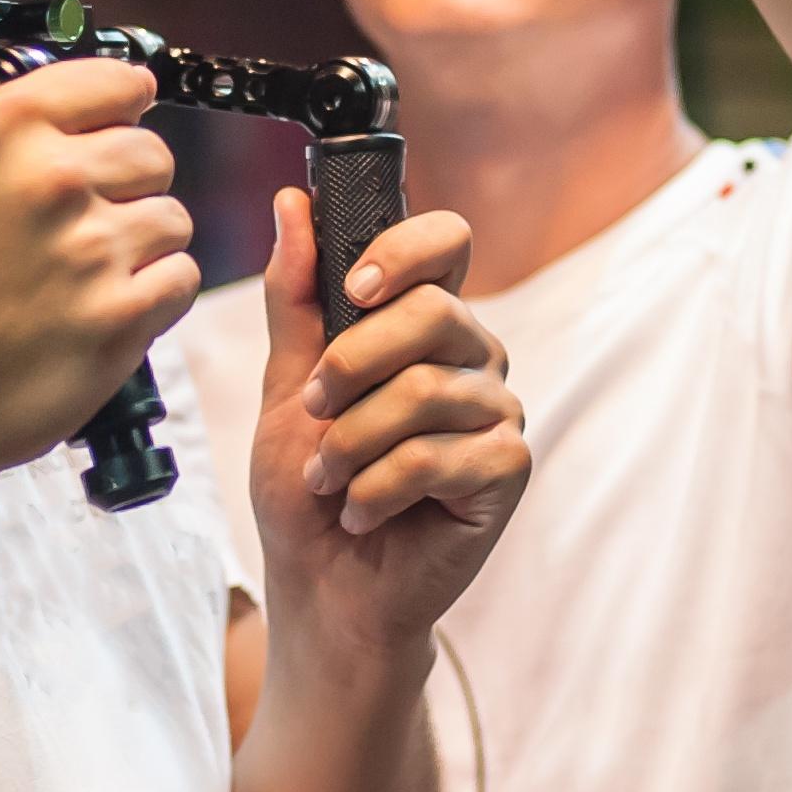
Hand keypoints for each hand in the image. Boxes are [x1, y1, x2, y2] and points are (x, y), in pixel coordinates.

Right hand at [0, 58, 198, 490]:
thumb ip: (11, 142)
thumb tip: (85, 112)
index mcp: (1, 132)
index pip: (113, 82)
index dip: (122, 105)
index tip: (123, 117)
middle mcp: (51, 179)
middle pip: (152, 153)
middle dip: (131, 186)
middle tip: (89, 222)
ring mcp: (91, 247)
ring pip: (173, 218)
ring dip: (143, 245)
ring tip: (90, 275)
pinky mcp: (120, 314)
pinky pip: (180, 279)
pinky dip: (153, 297)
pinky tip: (104, 309)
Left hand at [245, 189, 527, 658]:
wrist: (322, 586)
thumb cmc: (307, 489)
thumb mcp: (285, 384)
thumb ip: (296, 298)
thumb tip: (292, 204)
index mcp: (425, 323)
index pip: (446, 242)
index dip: (404, 250)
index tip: (355, 287)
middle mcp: (471, 356)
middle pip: (432, 313)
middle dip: (352, 364)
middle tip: (313, 411)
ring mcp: (496, 411)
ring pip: (425, 390)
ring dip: (352, 442)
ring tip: (328, 479)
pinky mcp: (507, 469)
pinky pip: (438, 455)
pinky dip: (378, 488)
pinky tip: (362, 513)